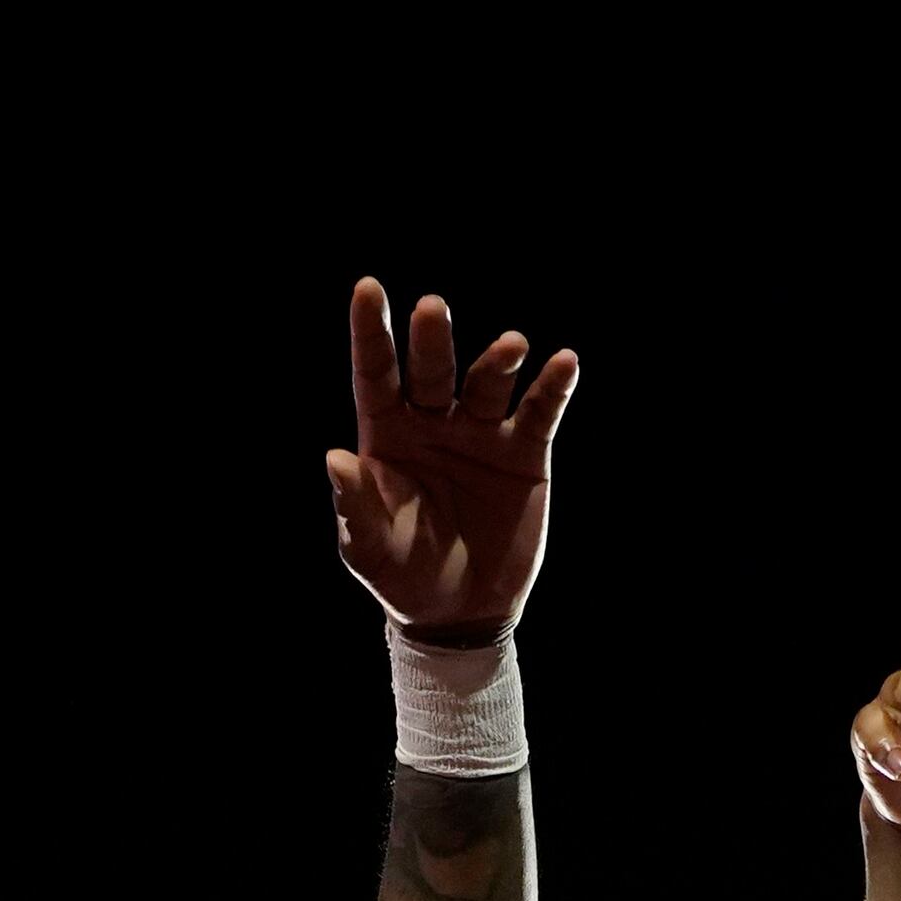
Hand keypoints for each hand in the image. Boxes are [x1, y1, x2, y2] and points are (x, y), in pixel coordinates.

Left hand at [330, 279, 577, 641]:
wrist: (459, 613)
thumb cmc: (402, 574)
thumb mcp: (369, 546)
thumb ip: (354, 503)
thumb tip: (335, 458)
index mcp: (388, 434)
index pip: (376, 375)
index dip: (370, 333)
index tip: (367, 288)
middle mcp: (434, 422)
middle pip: (433, 370)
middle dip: (433, 339)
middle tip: (431, 308)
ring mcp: (482, 434)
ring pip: (489, 384)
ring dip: (498, 361)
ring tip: (511, 345)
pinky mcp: (526, 454)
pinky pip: (540, 412)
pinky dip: (553, 388)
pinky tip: (564, 363)